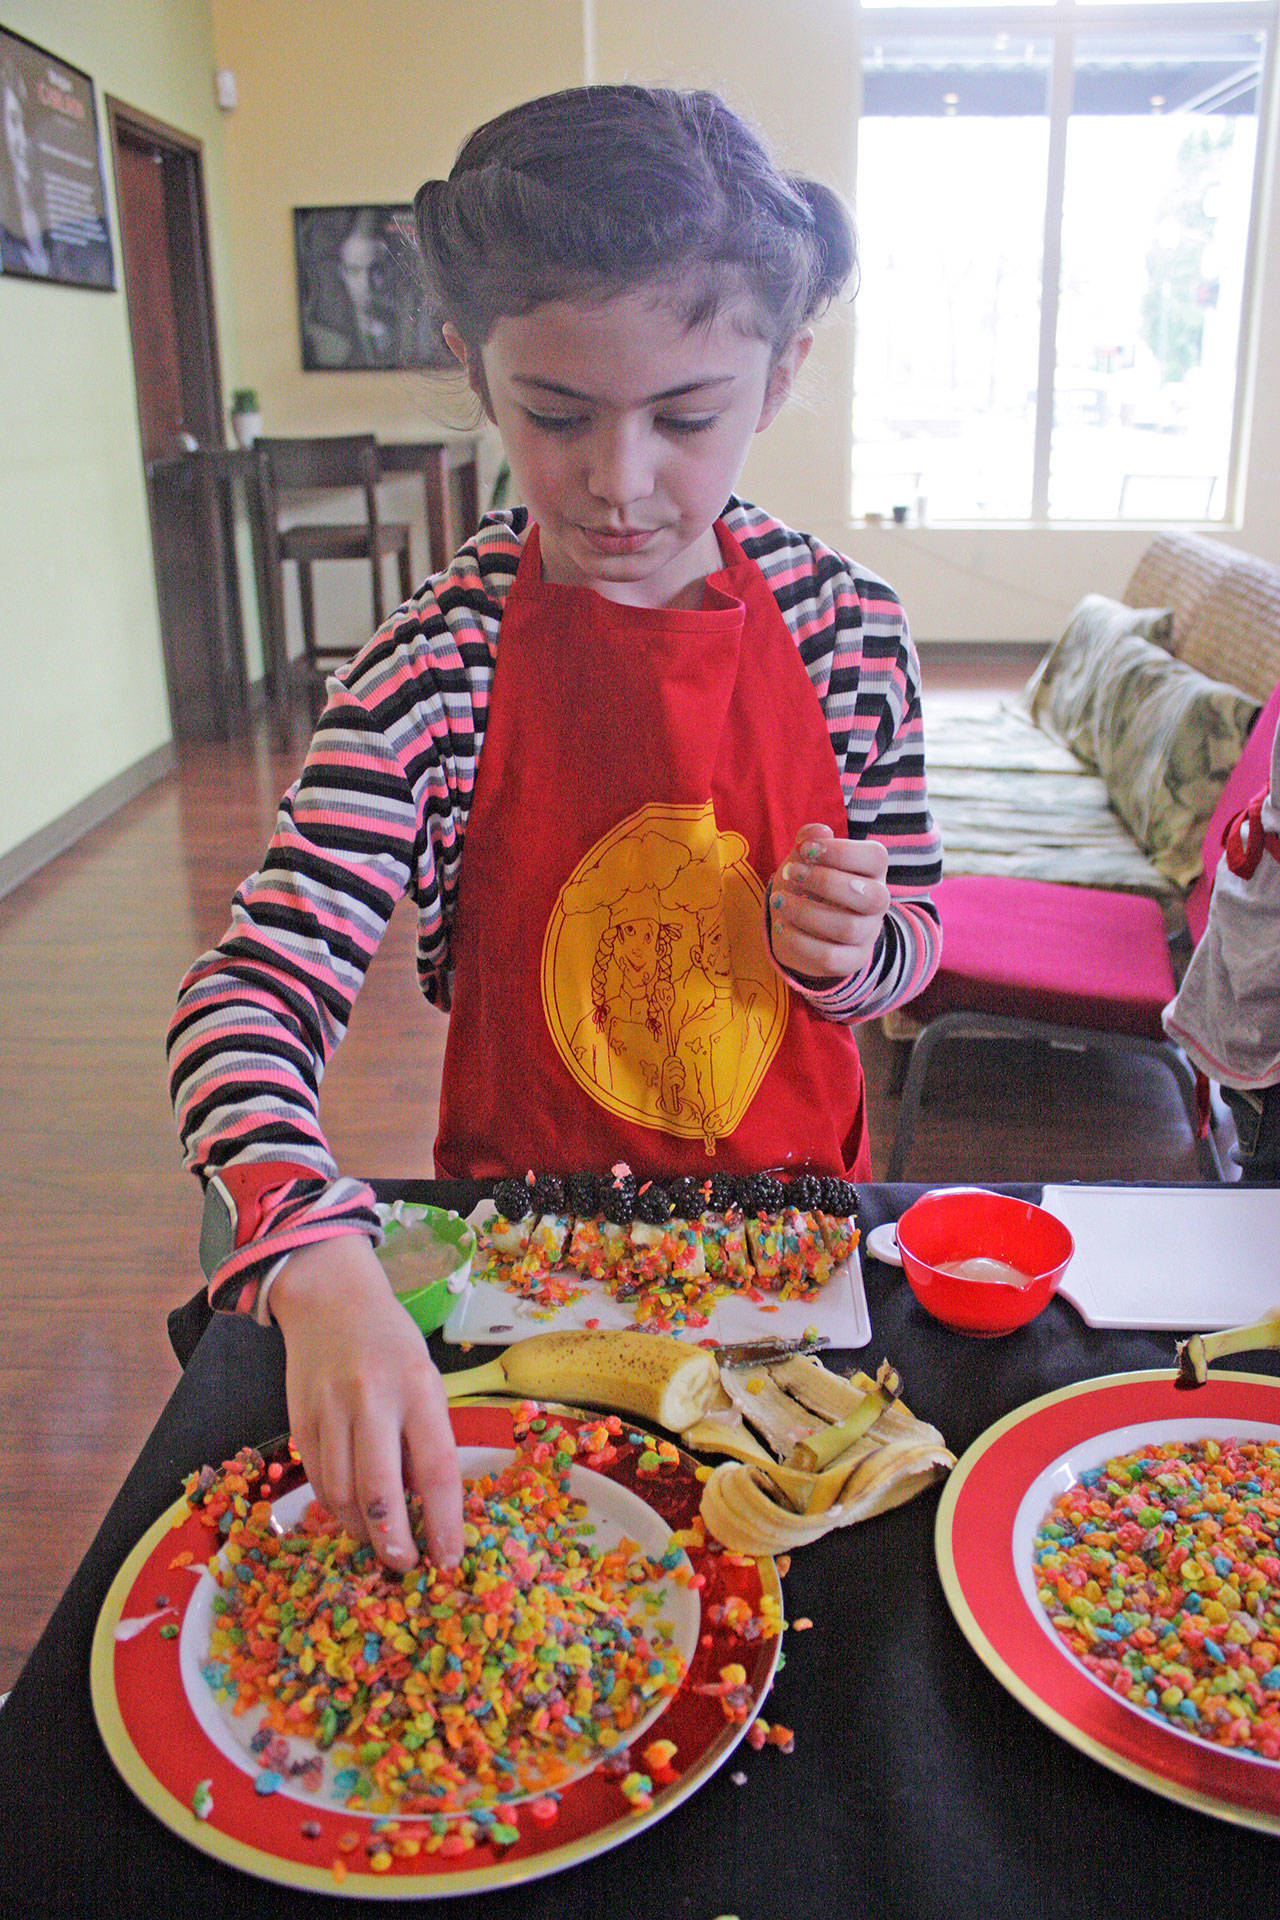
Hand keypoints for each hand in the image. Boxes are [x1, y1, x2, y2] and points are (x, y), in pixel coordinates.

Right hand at [268, 1236, 463, 1571]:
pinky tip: (352, 1513)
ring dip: (362, 1530)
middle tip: (405, 1564)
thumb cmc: (391, 1346)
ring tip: (379, 1540)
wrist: (330, 1300)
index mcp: (417, 1389)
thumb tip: (426, 1509)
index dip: (443, 1523)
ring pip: (342, 1494)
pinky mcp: (298, 1421)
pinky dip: (336, 1508)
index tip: (448, 1560)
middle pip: (379, 1490)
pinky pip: (318, 1481)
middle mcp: (372, 1400)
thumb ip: (426, 1438)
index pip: (435, 1470)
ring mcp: (329, 1411)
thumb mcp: (426, 1381)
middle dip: (393, 1541)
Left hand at [768, 823, 889, 983]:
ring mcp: (868, 933)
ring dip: (806, 913)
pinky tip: (781, 926)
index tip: (805, 850)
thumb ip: (809, 840)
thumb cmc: (806, 883)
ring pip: (848, 928)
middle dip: (826, 883)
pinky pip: (831, 957)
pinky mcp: (851, 960)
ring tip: (778, 901)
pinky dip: (799, 941)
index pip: (875, 858)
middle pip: (871, 897)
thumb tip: (817, 831)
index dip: (841, 851)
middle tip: (791, 874)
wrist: (800, 925)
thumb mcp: (804, 858)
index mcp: (872, 871)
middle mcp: (877, 902)